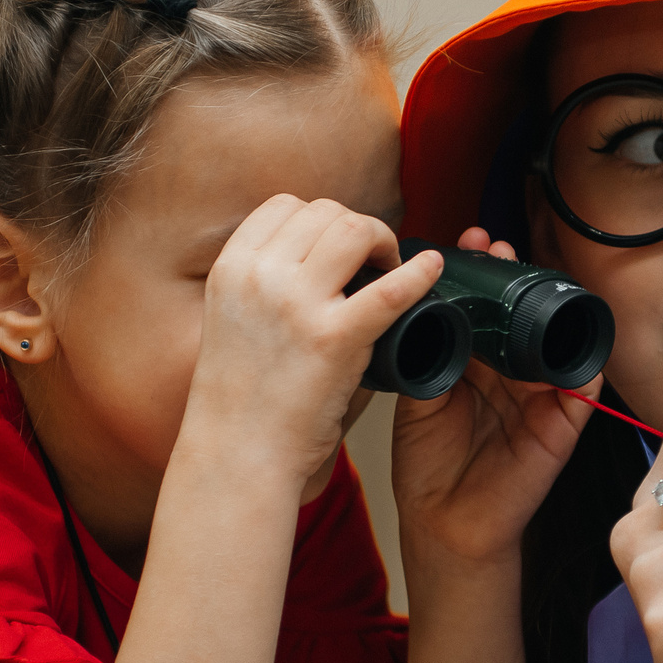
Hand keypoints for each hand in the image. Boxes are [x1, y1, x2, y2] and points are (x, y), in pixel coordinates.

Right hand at [182, 195, 441, 494]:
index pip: (283, 206)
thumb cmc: (241, 401)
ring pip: (356, 230)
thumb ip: (265, 285)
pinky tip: (432, 270)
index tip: (337, 247)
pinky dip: (418, 274)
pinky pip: (390, 290)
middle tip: (374, 261)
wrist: (236, 457)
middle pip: (325, 211)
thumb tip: (319, 259)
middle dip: (358, 229)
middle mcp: (259, 276)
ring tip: (391, 270)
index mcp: (231, 268)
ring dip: (383, 243)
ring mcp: (295, 304)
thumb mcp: (232, 321)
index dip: (319, 219)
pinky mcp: (333, 339)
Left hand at [389, 228, 594, 567]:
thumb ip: (429, 356)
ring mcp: (539, 397)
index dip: (482, 274)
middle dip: (514, 276)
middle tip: (497, 247)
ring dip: (549, 306)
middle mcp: (510, 375)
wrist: (444, 522)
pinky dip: (583, 363)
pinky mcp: (562, 425)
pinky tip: (570, 337)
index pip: (486, 308)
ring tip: (528, 277)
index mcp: (475, 364)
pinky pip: (584, 388)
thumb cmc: (428, 465)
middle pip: (524, 314)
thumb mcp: (418, 398)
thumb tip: (428, 308)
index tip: (470, 242)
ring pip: (555, 340)